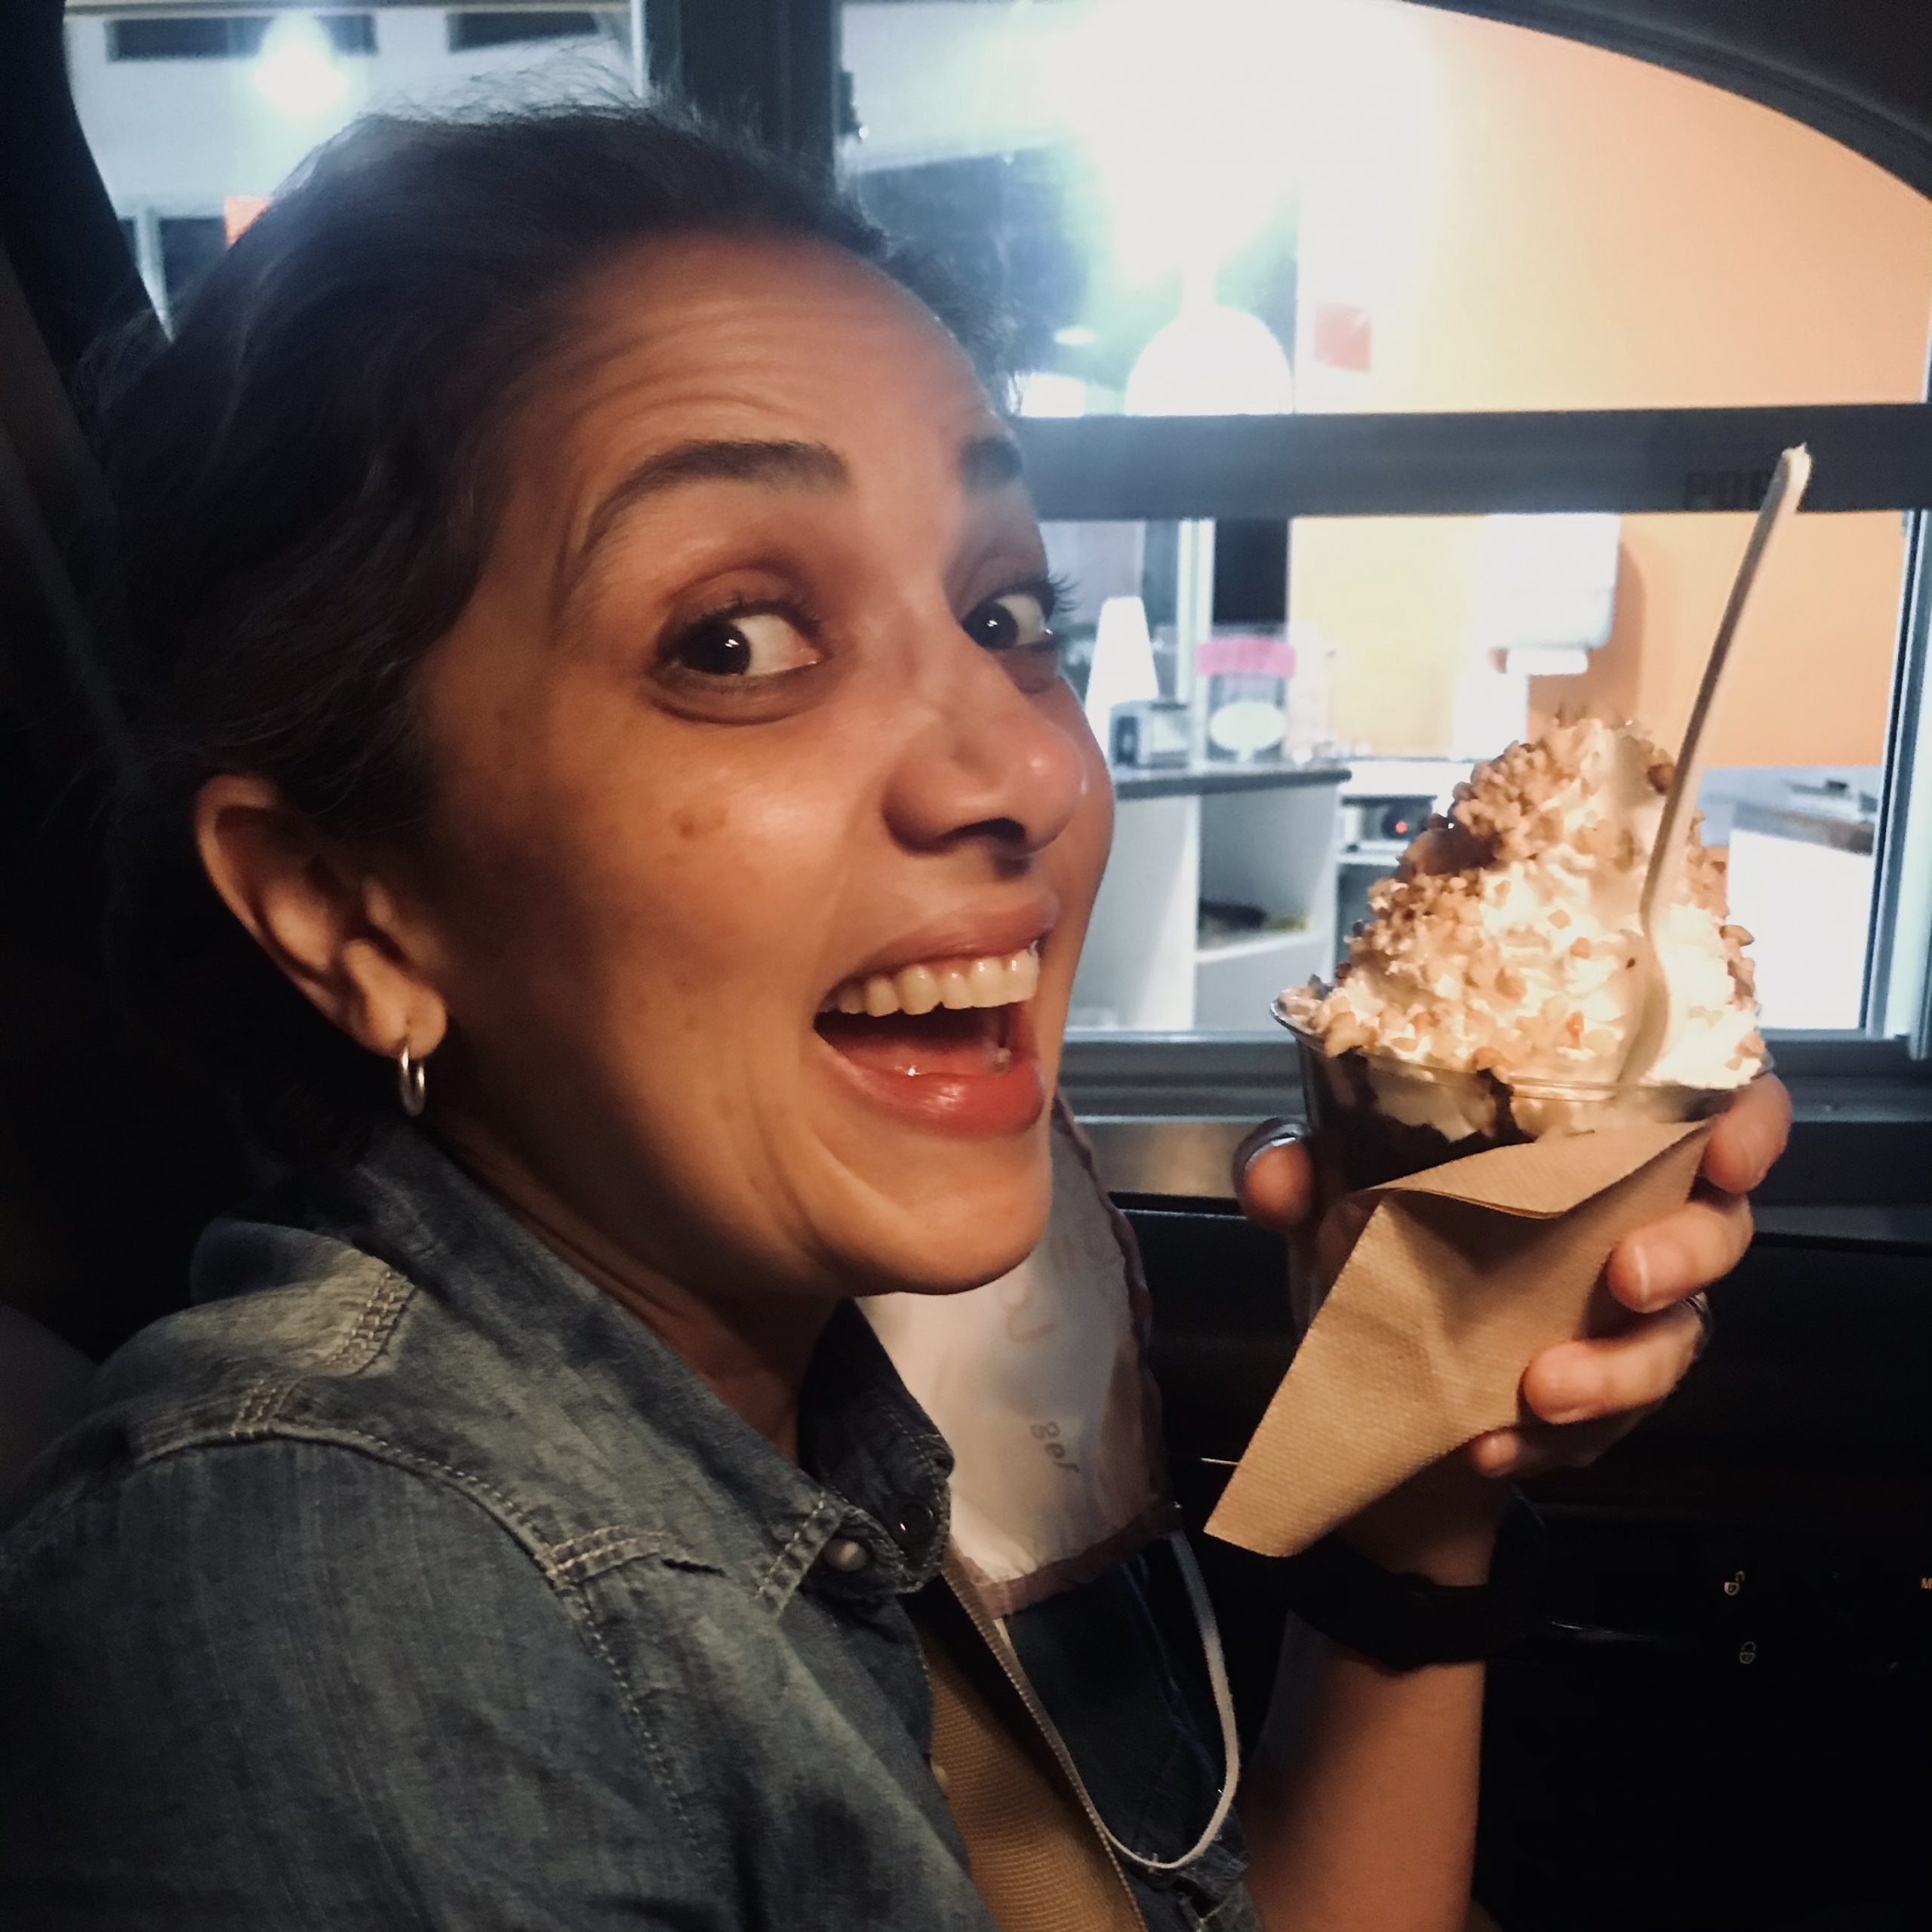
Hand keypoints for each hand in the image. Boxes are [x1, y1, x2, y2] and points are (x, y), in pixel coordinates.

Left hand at [1234, 1075, 1792, 1485]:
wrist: (1359, 1405)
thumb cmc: (1371, 1263)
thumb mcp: (1319, 1205)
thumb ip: (1290, 1168)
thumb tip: (1278, 1174)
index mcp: (1585, 1153)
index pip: (1708, 1115)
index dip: (1747, 1125)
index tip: (1727, 1147)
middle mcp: (1628, 1228)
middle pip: (1720, 1228)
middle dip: (1688, 1251)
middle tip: (1627, 1272)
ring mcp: (1623, 1325)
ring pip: (1676, 1342)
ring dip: (1619, 1368)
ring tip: (1543, 1385)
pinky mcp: (1600, 1410)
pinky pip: (1608, 1430)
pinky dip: (1552, 1439)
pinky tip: (1492, 1443)